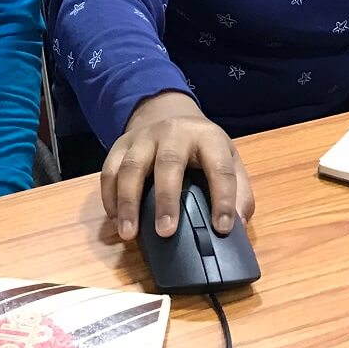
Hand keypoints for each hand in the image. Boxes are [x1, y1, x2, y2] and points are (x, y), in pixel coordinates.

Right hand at [100, 90, 254, 240]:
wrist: (168, 113)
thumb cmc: (201, 147)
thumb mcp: (228, 158)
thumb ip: (239, 190)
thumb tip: (238, 226)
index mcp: (207, 138)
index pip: (220, 168)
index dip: (224, 198)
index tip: (222, 228)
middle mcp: (174, 133)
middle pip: (168, 163)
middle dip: (166, 199)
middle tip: (166, 232)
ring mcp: (144, 137)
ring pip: (132, 166)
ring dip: (128, 202)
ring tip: (129, 234)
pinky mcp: (121, 144)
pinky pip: (109, 170)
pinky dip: (109, 197)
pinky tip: (115, 220)